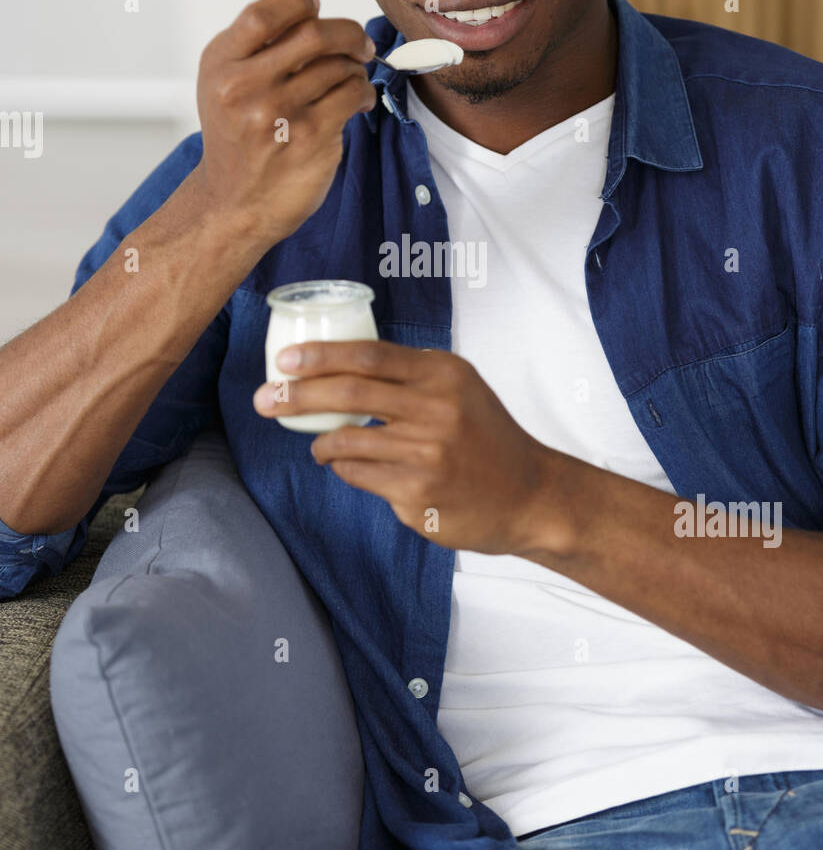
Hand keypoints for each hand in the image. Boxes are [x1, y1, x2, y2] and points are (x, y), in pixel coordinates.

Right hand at [191, 0, 377, 252]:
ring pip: (339, 66)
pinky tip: (357, 101)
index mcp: (221, 62)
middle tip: (359, 44)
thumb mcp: (234, 78)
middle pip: (314, 33)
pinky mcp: (309, 139)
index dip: (304, 3)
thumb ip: (269, 30)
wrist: (234, 203)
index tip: (318, 13)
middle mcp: (242, 86)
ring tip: (352, 80)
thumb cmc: (238, 137)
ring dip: (356, 69)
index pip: (269, 10)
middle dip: (347, 34)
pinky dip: (363, 93)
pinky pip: (352, 95)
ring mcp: (276, 114)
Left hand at [253, 339, 557, 554]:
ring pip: (345, 440)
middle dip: (296, 396)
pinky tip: (350, 467)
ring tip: (319, 445)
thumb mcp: (460, 388)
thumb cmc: (487, 437)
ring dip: (320, 442)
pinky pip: (359, 475)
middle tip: (265, 399)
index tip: (285, 360)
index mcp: (443, 374)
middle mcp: (437, 409)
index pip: (368, 355)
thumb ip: (410, 375)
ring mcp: (427, 453)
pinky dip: (344, 468)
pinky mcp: (418, 493)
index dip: (320, 355)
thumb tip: (338, 366)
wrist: (529, 493)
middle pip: (348, 393)